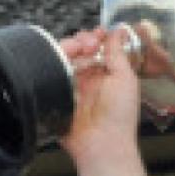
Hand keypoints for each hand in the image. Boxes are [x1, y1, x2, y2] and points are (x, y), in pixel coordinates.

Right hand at [59, 27, 141, 168]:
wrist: (101, 144)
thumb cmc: (119, 117)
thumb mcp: (126, 79)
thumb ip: (119, 54)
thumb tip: (119, 31)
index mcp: (106, 75)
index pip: (97, 48)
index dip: (96, 37)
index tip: (99, 34)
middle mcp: (88, 79)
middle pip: (78, 50)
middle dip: (82, 40)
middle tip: (89, 44)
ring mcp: (70, 85)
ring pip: (62, 57)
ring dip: (69, 47)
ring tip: (77, 49)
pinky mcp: (55, 93)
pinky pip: (48, 72)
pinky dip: (53, 62)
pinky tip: (62, 60)